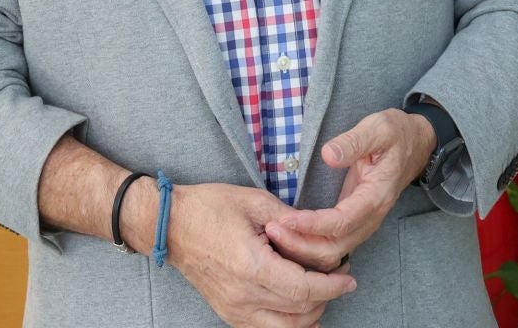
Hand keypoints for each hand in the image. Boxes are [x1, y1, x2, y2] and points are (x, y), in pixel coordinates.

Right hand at [155, 181, 357, 327]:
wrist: (168, 226)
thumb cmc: (209, 208)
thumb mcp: (256, 202)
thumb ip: (292, 220)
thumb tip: (320, 234)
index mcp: (252, 267)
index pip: (304, 290)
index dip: (332, 286)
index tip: (349, 278)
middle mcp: (242, 296)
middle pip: (300, 312)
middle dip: (327, 296)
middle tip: (340, 276)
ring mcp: (233, 309)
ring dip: (311, 314)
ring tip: (323, 291)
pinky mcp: (227, 312)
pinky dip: (289, 324)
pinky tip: (303, 311)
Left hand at [264, 109, 435, 272]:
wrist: (416, 143)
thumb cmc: (396, 133)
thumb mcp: (379, 128)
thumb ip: (354, 141)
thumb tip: (328, 154)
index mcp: (377, 195)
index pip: (343, 222)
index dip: (312, 225)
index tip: (285, 218)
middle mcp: (372, 216)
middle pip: (336, 247)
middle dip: (301, 243)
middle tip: (271, 229)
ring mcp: (364, 222)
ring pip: (333, 252)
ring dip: (303, 249)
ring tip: (275, 234)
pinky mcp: (355, 222)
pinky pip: (333, 246)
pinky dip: (310, 247)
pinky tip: (289, 236)